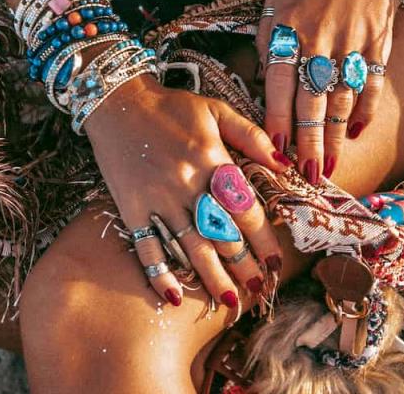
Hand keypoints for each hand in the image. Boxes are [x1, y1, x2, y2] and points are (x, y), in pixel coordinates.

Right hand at [85, 76, 289, 308]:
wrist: (117, 102)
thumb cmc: (173, 107)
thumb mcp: (218, 110)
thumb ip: (253, 136)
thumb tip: (286, 163)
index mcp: (212, 161)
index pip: (246, 210)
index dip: (263, 239)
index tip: (276, 261)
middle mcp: (187, 185)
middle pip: (222, 235)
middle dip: (243, 266)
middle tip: (259, 289)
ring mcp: (158, 200)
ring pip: (190, 248)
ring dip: (211, 278)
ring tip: (230, 301)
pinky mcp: (131, 209)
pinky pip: (147, 248)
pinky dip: (159, 274)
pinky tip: (174, 297)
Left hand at [256, 0, 403, 183]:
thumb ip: (269, 38)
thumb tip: (265, 79)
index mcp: (288, 28)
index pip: (279, 85)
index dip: (278, 120)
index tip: (276, 151)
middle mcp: (318, 40)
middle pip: (311, 103)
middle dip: (307, 144)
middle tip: (304, 177)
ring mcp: (351, 44)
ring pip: (339, 102)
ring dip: (332, 138)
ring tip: (327, 167)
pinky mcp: (378, 45)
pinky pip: (369, 86)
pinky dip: (363, 111)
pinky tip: (354, 132)